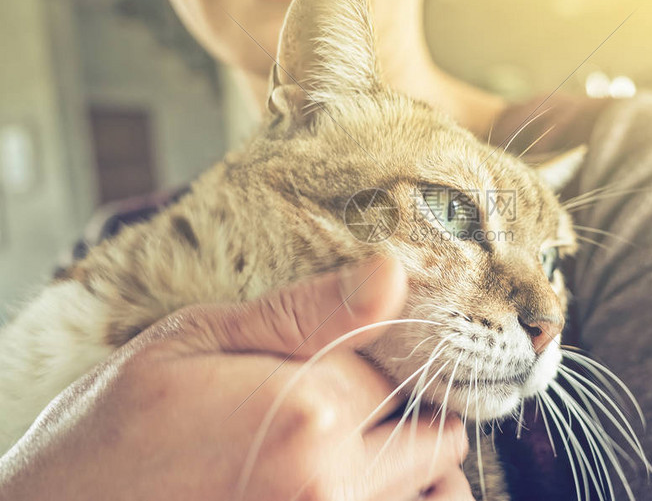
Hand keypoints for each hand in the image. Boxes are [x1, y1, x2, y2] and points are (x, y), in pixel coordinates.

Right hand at [0, 257, 473, 500]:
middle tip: (362, 391)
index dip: (387, 352)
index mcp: (310, 410)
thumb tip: (393, 273)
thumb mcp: (199, 338)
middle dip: (410, 408)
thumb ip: (308, 312)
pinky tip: (349, 473)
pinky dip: (392, 496)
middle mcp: (331, 482)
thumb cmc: (119, 423)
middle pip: (432, 435)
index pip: (406, 367)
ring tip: (356, 436)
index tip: (362, 347)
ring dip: (408, 461)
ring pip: (426, 489)